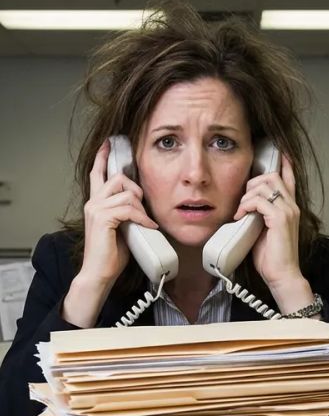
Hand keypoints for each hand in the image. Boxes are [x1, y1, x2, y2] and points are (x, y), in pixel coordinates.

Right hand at [63, 139, 158, 327]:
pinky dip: (142, 218)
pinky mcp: (102, 218)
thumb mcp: (124, 226)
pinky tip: (147, 227)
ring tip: (145, 223)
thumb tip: (144, 205)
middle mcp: (93, 202)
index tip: (109, 143)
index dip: (103, 157)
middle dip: (136, 190)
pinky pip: (129, 209)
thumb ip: (128, 211)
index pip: (97, 173)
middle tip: (143, 209)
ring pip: (126, 193)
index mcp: (97, 202)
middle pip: (118, 178)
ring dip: (141, 208)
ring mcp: (96, 209)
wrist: (100, 272)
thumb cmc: (112, 253)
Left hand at [234, 153, 303, 290]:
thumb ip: (259, 214)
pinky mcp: (280, 219)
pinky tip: (241, 216)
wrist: (282, 275)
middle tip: (243, 200)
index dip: (285, 164)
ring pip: (265, 184)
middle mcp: (292, 206)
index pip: (290, 178)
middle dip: (252, 183)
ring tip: (241, 211)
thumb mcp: (263, 230)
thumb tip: (245, 206)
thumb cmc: (272, 257)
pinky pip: (259, 200)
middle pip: (272, 176)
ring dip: (247, 195)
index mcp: (290, 208)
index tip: (279, 152)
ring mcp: (288, 211)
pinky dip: (246, 205)